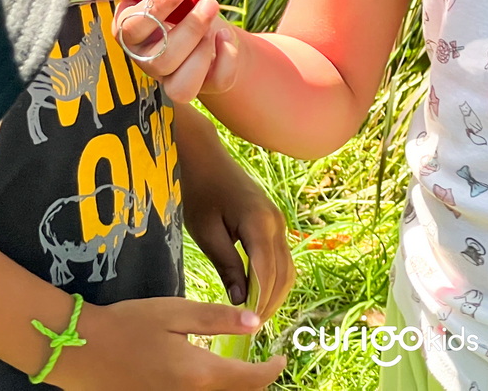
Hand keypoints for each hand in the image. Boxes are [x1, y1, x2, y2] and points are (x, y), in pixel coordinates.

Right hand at [49, 297, 285, 390]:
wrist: (81, 351)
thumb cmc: (128, 325)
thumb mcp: (174, 311)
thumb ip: (216, 319)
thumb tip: (255, 323)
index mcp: (199, 373)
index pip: (251, 380)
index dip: (272, 370)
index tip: (281, 358)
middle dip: (256, 383)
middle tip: (263, 364)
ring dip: (234, 388)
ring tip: (239, 369)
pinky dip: (211, 390)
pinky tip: (207, 375)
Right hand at [91, 0, 241, 101]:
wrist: (205, 29)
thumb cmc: (173, 9)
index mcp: (132, 35)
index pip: (132, 30)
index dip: (156, 8)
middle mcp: (149, 61)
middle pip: (160, 59)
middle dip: (189, 29)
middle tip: (209, 3)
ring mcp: (175, 77)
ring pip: (181, 85)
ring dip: (203, 51)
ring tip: (215, 24)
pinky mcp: (204, 85)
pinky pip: (214, 83)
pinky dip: (226, 60)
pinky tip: (225, 38)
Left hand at [181, 114, 295, 320]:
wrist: (205, 158)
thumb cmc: (200, 192)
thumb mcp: (207, 233)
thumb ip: (227, 266)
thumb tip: (240, 302)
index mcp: (259, 223)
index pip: (266, 273)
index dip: (259, 303)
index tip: (247, 327)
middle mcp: (277, 222)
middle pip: (283, 274)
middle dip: (269, 303)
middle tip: (250, 328)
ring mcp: (278, 221)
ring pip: (287, 268)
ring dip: (275, 294)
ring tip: (254, 316)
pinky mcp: (274, 222)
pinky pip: (281, 257)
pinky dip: (274, 279)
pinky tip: (257, 293)